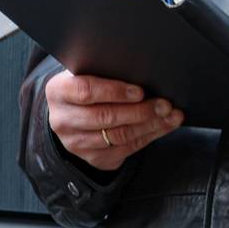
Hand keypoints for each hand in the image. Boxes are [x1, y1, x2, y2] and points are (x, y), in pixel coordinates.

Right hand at [45, 71, 183, 171]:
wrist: (73, 114)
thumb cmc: (86, 86)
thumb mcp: (86, 73)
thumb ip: (104, 71)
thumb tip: (141, 69)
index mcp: (58, 92)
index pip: (86, 91)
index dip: (115, 91)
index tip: (139, 90)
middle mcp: (63, 120)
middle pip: (105, 117)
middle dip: (140, 111)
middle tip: (164, 104)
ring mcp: (77, 143)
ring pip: (119, 136)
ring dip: (150, 125)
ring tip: (170, 114)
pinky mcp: (94, 158)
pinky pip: (127, 149)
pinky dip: (150, 136)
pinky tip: (164, 126)